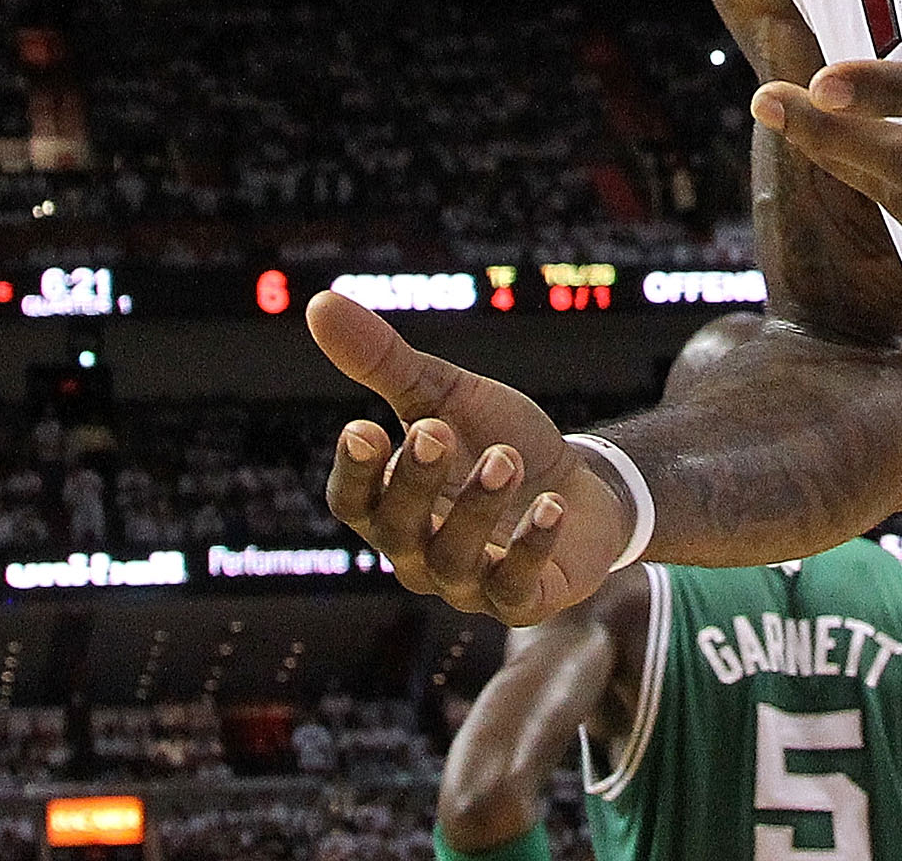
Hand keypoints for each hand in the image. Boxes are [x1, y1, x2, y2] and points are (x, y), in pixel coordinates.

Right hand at [309, 289, 625, 623]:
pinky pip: (515, 588)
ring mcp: (468, 582)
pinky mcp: (521, 600)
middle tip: (437, 431)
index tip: (363, 428)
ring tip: (506, 458)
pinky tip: (550, 507)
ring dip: (476, 505)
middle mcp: (418, 552)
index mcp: (391, 505)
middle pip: (398, 529)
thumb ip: (384, 361)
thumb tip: (318, 302)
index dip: (356, 470)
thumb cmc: (499, 441)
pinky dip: (530, 547)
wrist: (582, 488)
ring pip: (453, 559)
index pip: (353, 501)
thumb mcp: (445, 397)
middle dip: (416, 481)